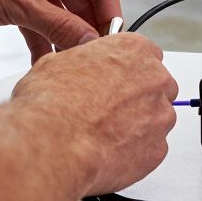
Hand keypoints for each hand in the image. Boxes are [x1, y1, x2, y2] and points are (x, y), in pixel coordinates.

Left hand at [0, 0, 121, 62]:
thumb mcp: (21, 5)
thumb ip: (60, 26)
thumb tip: (89, 44)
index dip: (109, 17)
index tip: (113, 45)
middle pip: (84, 2)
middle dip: (86, 32)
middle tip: (92, 62)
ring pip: (63, 15)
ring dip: (64, 40)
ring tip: (70, 67)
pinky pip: (42, 22)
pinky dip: (43, 41)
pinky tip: (45, 65)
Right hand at [0, 33, 177, 199]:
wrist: (43, 144)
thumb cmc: (44, 103)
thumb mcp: (58, 61)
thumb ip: (82, 58)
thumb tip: (76, 57)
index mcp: (132, 49)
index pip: (140, 52)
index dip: (122, 68)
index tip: (111, 80)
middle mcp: (153, 78)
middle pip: (153, 83)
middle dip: (133, 95)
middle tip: (103, 110)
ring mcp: (157, 115)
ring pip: (154, 116)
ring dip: (133, 123)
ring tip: (98, 134)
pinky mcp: (155, 149)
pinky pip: (149, 147)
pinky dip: (131, 151)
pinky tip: (104, 152)